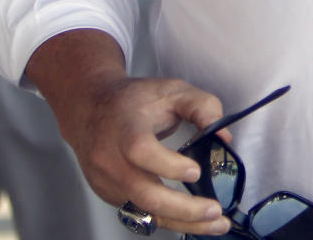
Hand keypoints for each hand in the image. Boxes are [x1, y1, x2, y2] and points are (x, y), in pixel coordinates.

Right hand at [26, 30, 230, 234]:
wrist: (89, 111)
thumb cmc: (134, 100)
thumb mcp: (172, 89)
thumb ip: (201, 106)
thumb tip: (223, 139)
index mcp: (126, 127)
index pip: (140, 150)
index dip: (167, 164)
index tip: (195, 171)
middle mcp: (112, 159)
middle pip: (143, 193)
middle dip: (182, 208)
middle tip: (214, 211)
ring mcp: (109, 182)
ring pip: (144, 211)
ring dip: (181, 222)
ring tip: (214, 224)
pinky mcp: (111, 196)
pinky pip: (141, 214)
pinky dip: (169, 220)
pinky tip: (193, 221)